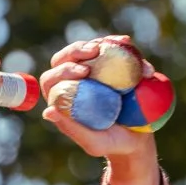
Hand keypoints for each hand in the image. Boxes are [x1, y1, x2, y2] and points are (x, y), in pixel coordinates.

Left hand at [39, 37, 159, 164]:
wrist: (137, 138)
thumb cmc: (113, 143)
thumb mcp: (94, 142)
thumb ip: (72, 129)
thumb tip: (48, 112)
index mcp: (62, 97)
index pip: (52, 77)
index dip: (64, 69)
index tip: (84, 72)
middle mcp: (74, 80)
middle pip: (66, 56)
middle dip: (77, 49)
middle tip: (95, 51)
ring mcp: (93, 69)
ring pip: (88, 47)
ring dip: (100, 42)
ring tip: (118, 44)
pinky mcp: (111, 63)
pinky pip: (111, 48)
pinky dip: (119, 43)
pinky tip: (126, 41)